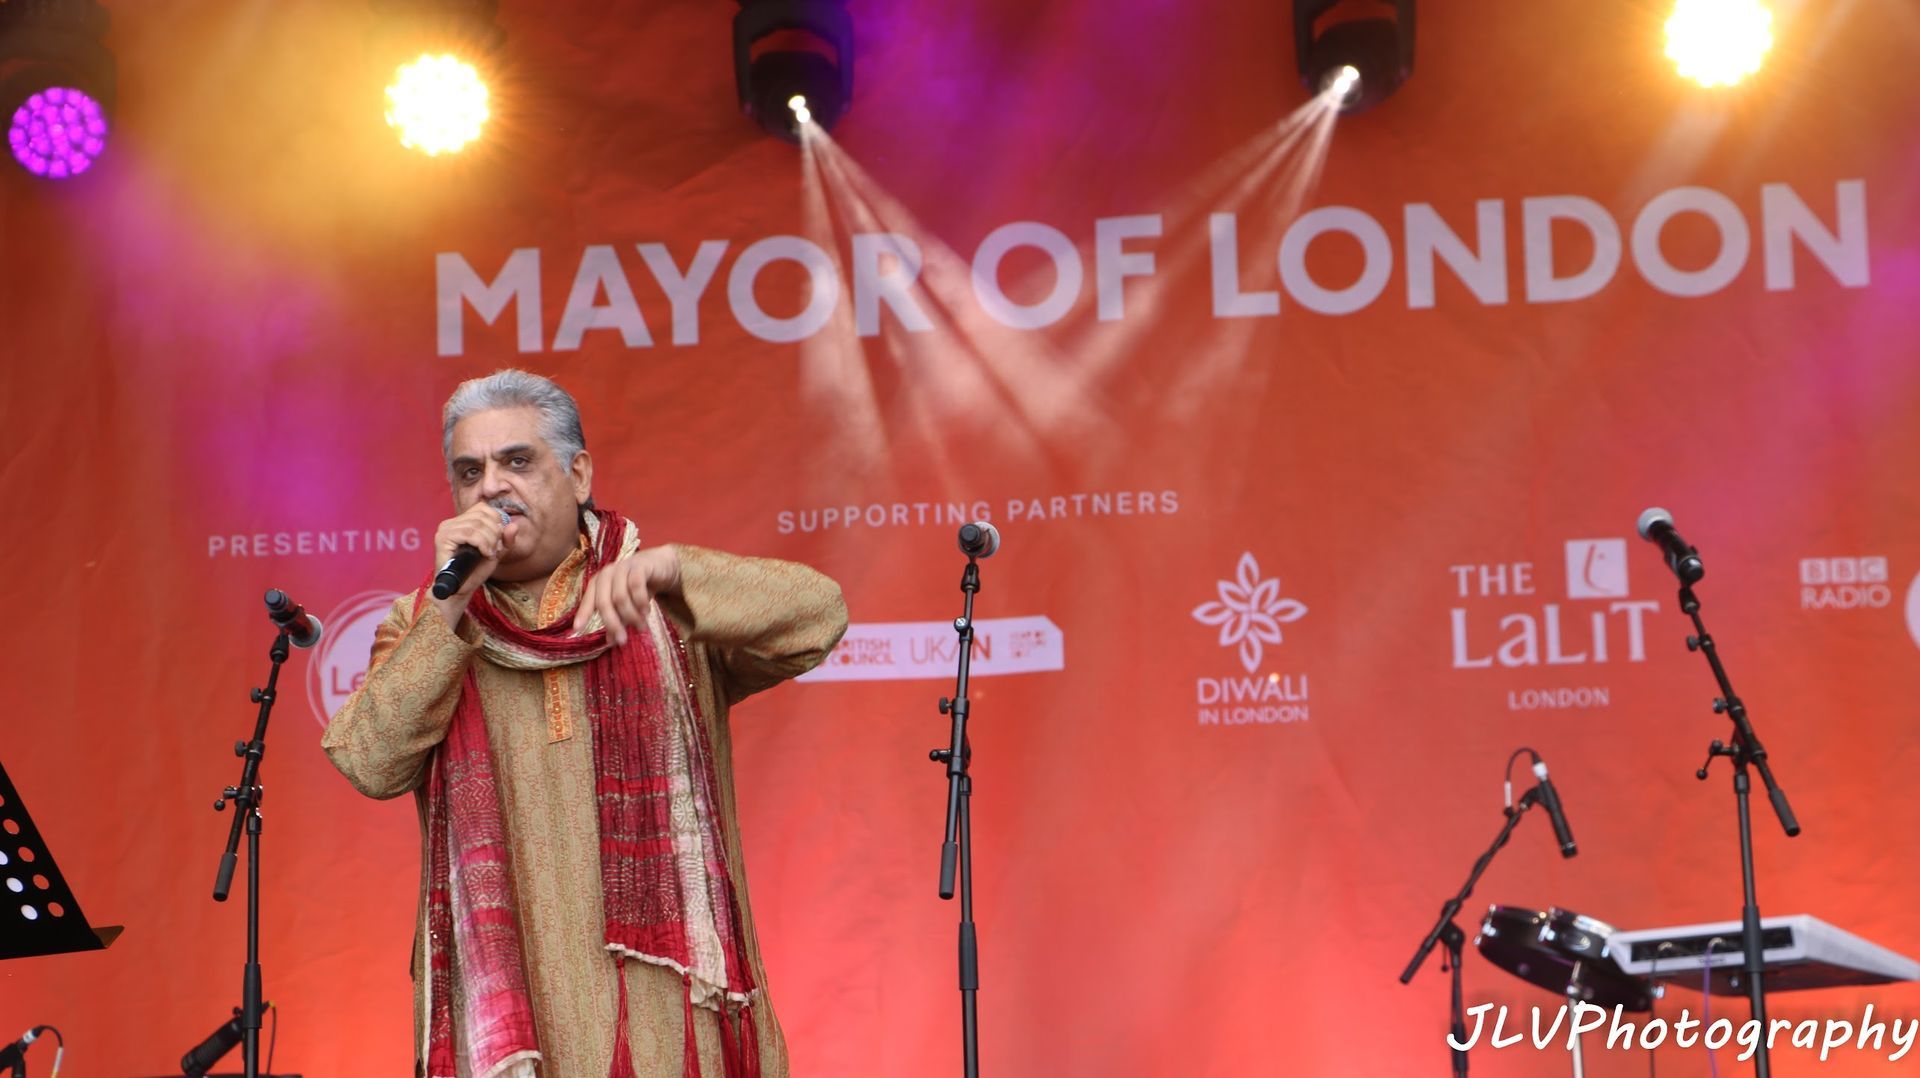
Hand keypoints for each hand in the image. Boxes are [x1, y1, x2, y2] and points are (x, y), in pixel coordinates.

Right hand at [430, 503, 515, 627]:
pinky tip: (484, 553)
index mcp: (461, 522)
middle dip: (495, 532)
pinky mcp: (443, 538)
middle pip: (482, 515)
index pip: (483, 508)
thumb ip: (505, 539)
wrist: (459, 590)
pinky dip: (482, 543)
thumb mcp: (496, 552)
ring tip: (488, 553)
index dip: (496, 521)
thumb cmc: (475, 571)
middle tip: (494, 549)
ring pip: (477, 524)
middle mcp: (451, 522)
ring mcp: (445, 529)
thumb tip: (513, 525)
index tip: (498, 539)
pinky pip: (469, 533)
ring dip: (490, 540)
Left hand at [572, 545, 681, 644]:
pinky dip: (641, 602)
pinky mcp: (639, 566)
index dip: (583, 614)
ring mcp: (622, 568)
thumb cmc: (639, 587)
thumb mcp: (627, 605)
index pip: (589, 600)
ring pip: (620, 597)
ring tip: (641, 626)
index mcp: (599, 582)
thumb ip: (618, 620)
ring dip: (631, 615)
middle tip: (623, 640)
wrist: (661, 567)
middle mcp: (607, 574)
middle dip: (613, 624)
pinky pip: (636, 585)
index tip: (577, 630)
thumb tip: (611, 642)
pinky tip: (647, 611)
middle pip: (604, 602)